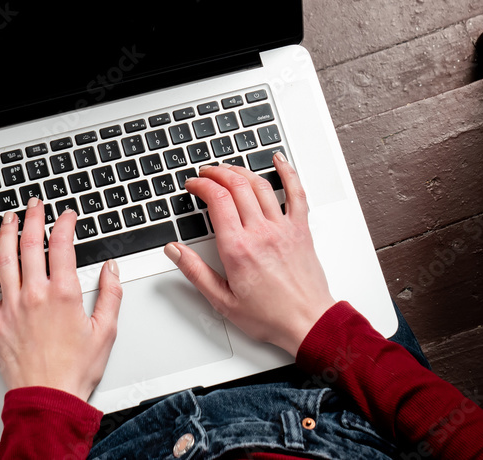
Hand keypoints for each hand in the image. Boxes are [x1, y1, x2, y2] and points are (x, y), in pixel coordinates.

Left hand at [0, 198, 122, 399]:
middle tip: (36, 204)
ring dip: (6, 232)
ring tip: (9, 217)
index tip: (67, 216)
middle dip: (34, 217)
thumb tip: (111, 268)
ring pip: (4, 258)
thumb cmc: (76, 370)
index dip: (65, 223)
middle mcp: (35, 294)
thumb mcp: (106, 331)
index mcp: (64, 294)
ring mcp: (12, 306)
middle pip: (31, 243)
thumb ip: (111, 294)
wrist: (48, 399)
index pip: (63, 245)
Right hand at [167, 153, 335, 356]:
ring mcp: (282, 228)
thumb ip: (195, 272)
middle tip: (206, 174)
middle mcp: (260, 232)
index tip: (193, 185)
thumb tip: (174, 251)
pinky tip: (279, 161)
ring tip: (229, 169)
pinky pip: (296, 193)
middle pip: (236, 185)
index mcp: (238, 248)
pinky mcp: (300, 229)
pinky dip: (288, 173)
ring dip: (241, 171)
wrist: (308, 322)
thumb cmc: (270, 316)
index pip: (216, 200)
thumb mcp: (222, 300)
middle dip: (216, 173)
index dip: (201, 185)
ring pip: (260, 185)